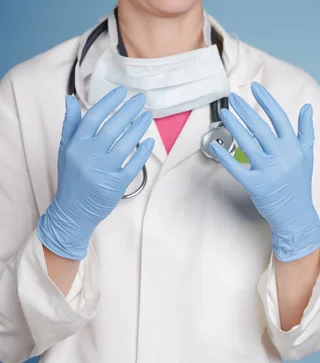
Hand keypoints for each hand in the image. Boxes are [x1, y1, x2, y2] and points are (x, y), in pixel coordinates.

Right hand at [37, 87, 154, 259]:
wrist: (73, 211)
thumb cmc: (71, 177)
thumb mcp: (65, 149)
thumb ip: (71, 124)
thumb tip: (70, 98)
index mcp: (75, 145)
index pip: (93, 117)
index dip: (108, 103)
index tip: (121, 92)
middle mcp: (88, 156)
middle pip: (112, 127)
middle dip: (128, 111)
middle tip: (140, 99)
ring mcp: (103, 170)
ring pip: (126, 144)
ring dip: (139, 128)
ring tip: (147, 116)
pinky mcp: (116, 184)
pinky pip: (134, 164)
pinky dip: (143, 152)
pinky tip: (150, 142)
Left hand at [210, 82, 319, 261]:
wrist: (296, 214)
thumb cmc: (300, 184)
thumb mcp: (307, 156)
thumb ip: (306, 131)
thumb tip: (307, 107)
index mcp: (294, 148)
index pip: (279, 118)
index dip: (266, 101)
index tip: (255, 88)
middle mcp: (282, 157)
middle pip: (260, 127)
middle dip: (245, 110)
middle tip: (233, 97)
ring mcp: (268, 171)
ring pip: (247, 143)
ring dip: (234, 126)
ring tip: (225, 114)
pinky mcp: (255, 185)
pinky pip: (236, 167)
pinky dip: (225, 156)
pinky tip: (216, 145)